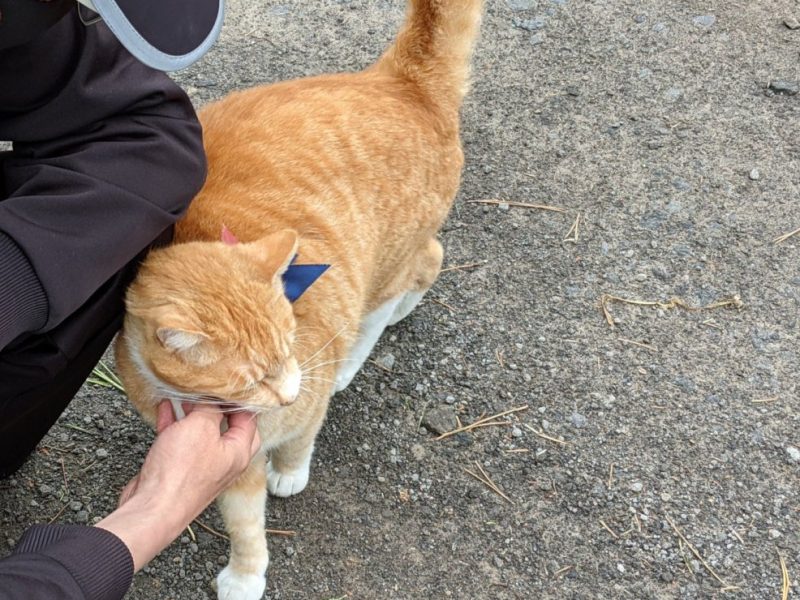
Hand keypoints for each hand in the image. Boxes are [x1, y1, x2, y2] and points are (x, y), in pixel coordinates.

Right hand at [97, 401, 260, 570]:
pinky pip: (180, 442)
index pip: (249, 420)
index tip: (230, 383)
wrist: (152, 509)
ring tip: (185, 394)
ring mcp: (201, 468)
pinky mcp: (178, 471)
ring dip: (193, 414)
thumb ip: (210, 408)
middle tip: (209, 389)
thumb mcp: (201, 427)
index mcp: (239, 452)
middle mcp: (224, 462)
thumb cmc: (181, 472)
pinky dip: (174, 424)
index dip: (240, 400)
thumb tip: (212, 398)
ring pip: (201, 434)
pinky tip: (165, 407)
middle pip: (227, 428)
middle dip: (217, 407)